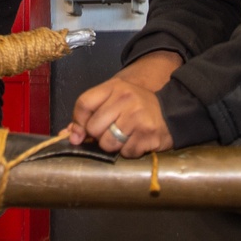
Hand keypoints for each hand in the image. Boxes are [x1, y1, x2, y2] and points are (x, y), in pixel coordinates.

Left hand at [67, 51, 181, 157]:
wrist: (172, 111)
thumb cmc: (137, 108)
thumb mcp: (114, 101)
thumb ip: (90, 114)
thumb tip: (67, 134)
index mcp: (114, 87)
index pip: (84, 104)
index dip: (78, 123)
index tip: (79, 134)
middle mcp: (126, 99)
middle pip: (93, 128)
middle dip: (98, 136)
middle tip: (110, 133)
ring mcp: (138, 116)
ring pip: (107, 143)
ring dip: (113, 147)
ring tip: (124, 138)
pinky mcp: (148, 134)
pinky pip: (126, 152)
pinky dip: (129, 152)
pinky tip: (137, 142)